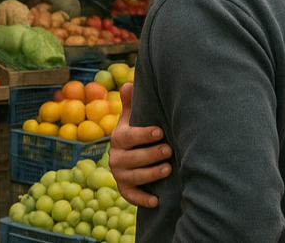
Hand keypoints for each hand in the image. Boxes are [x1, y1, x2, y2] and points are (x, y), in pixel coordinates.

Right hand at [109, 83, 171, 207]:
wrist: (128, 158)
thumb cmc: (135, 135)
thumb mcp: (131, 120)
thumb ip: (130, 104)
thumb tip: (129, 84)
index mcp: (118, 138)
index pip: (128, 136)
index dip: (143, 134)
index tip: (159, 132)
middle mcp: (115, 157)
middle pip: (131, 158)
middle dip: (151, 154)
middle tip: (169, 149)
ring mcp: (119, 174)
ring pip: (133, 177)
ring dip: (150, 174)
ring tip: (168, 169)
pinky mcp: (125, 189)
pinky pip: (131, 196)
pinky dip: (142, 199)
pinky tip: (156, 200)